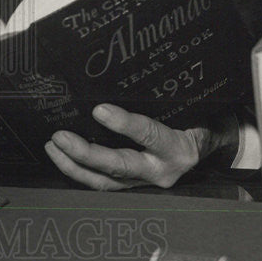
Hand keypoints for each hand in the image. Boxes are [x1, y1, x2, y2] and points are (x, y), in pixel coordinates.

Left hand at [44, 104, 233, 189]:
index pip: (149, 135)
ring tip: (52, 147)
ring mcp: (146, 183)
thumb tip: (132, 73)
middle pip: (119, 166)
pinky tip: (61, 158)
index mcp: (179, 148)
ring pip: (105, 182)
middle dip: (86, 154)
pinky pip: (104, 184)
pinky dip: (80, 172)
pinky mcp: (134, 187)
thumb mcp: (191, 106)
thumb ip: (166, 98)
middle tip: (60, 137)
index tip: (99, 110)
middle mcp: (162, 171)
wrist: (209, 147)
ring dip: (74, 166)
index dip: (124, 124)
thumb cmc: (197, 118)